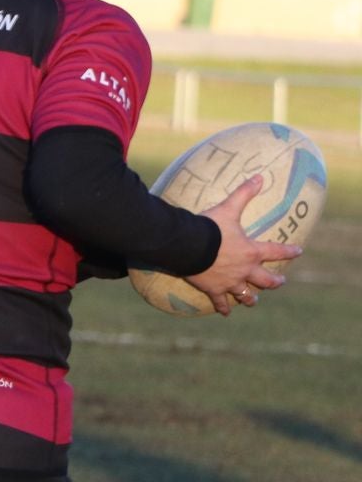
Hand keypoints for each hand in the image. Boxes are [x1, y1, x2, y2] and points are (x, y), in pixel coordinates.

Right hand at [185, 175, 303, 315]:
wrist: (189, 245)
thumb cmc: (210, 227)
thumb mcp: (228, 208)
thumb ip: (244, 193)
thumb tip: (260, 176)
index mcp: (251, 251)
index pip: (276, 252)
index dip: (288, 251)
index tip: (298, 251)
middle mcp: (244, 270)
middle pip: (265, 280)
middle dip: (274, 282)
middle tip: (279, 282)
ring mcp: (229, 281)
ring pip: (245, 294)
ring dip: (250, 298)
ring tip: (253, 301)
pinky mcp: (213, 289)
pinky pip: (219, 302)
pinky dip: (222, 307)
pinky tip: (224, 312)